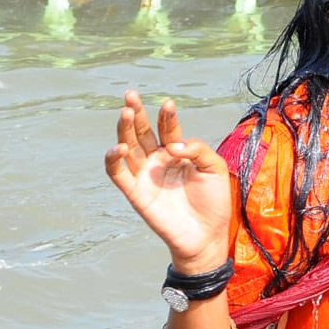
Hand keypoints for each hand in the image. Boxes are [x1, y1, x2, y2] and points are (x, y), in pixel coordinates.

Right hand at [104, 90, 231, 272]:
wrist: (207, 235)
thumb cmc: (213, 202)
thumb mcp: (215, 169)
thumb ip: (198, 150)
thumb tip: (174, 145)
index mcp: (177, 152)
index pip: (168, 128)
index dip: (166, 116)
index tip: (168, 104)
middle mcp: (158, 160)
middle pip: (142, 131)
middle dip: (136, 112)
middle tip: (130, 94)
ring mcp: (145, 175)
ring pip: (128, 147)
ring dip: (125, 130)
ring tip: (126, 112)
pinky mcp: (136, 192)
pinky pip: (118, 174)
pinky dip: (114, 160)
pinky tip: (118, 147)